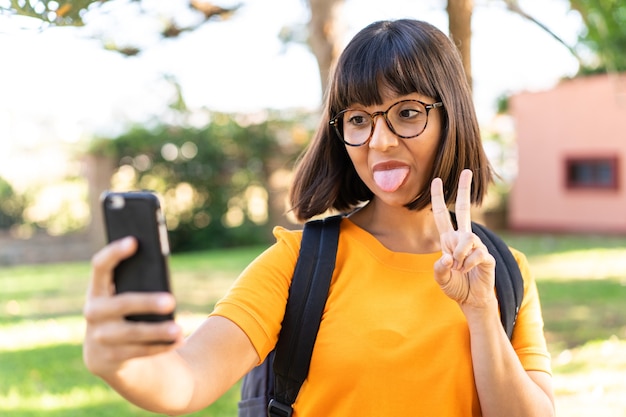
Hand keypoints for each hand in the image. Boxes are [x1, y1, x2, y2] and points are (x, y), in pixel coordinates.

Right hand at [83, 237, 182, 376]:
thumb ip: (137, 284)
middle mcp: (93, 313)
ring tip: (178, 329)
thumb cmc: (126, 315)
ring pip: (131, 333)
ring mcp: (99, 338)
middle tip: (171, 301)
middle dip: (146, 302)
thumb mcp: (127, 298)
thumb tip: (160, 271)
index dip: (114, 253)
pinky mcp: (108, 360)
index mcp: (97, 290)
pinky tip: (177, 341)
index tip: (134, 241)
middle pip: (121, 304)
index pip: (100, 266)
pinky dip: (160, 347)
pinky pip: (138, 352)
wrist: (108, 355)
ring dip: (157, 331)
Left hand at [430, 169, 495, 307]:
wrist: (472, 300)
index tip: (435, 179)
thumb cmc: (455, 286)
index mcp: (449, 240)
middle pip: (465, 209)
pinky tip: (468, 270)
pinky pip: (476, 253)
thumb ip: (439, 268)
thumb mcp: (440, 278)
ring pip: (466, 238)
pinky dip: (468, 264)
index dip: (437, 198)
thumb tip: (447, 256)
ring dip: (459, 255)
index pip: (442, 215)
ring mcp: (476, 245)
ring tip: (458, 267)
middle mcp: (463, 238)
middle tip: (467, 170)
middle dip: (465, 189)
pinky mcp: (487, 255)